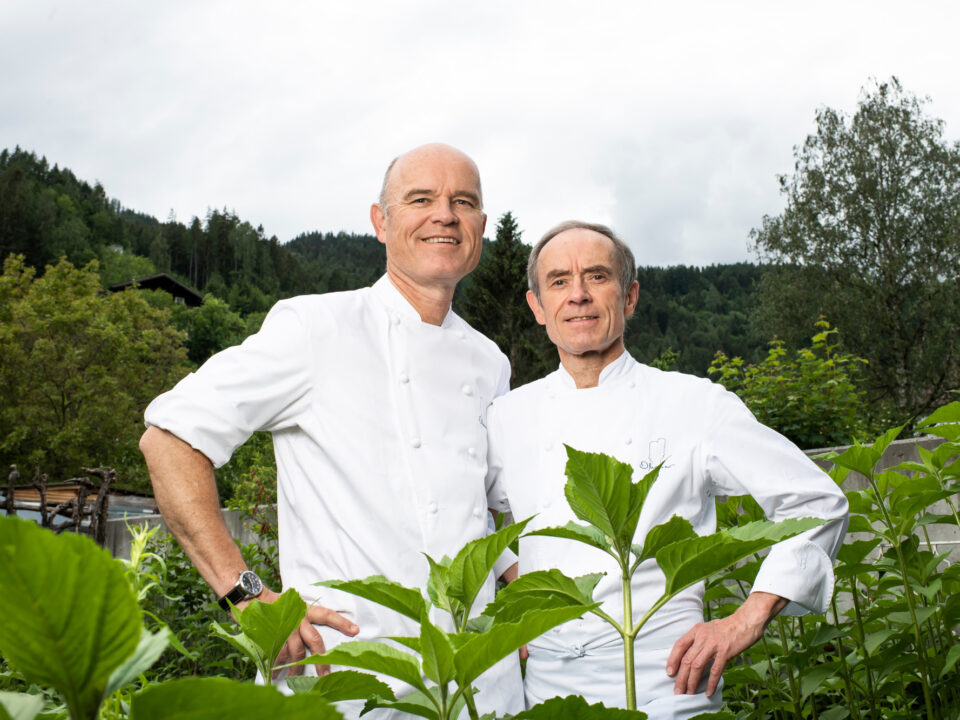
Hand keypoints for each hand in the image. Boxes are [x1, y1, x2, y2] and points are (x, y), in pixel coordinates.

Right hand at [239, 587, 359, 677]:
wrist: (254, 599)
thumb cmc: (279, 605)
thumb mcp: (297, 606)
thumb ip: (308, 618)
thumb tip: (319, 637)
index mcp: (307, 609)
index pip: (327, 615)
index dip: (342, 622)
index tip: (355, 630)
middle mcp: (299, 618)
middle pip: (315, 640)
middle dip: (322, 660)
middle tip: (326, 674)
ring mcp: (286, 628)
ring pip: (297, 652)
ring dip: (297, 667)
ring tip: (295, 677)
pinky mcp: (274, 636)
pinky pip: (279, 654)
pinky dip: (279, 666)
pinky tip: (278, 673)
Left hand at [665, 591, 786, 696]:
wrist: (746, 621)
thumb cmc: (728, 627)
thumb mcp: (708, 628)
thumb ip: (699, 639)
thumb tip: (690, 655)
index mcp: (697, 630)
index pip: (679, 645)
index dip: (672, 660)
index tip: (669, 672)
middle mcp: (702, 637)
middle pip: (687, 659)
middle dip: (681, 677)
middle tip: (678, 690)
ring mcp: (714, 644)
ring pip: (697, 666)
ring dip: (692, 682)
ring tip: (689, 693)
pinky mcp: (725, 652)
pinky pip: (715, 670)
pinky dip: (711, 682)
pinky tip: (708, 691)